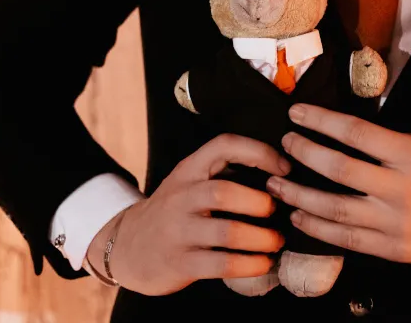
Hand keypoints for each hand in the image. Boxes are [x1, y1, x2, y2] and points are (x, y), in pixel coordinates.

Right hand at [86, 134, 290, 294]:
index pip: (224, 146)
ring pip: (225, 231)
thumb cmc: (174, 210)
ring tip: (277, 240)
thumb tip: (277, 172)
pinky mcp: (180, 262)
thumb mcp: (189, 181)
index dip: (258, 152)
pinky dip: (248, 264)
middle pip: (223, 191)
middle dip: (258, 201)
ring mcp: (179, 230)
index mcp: (189, 169)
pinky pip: (220, 263)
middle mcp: (182, 196)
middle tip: (278, 209)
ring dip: (259, 237)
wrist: (126, 246)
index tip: (284, 167)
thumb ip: (222, 172)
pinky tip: (263, 263)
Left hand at [265, 104, 410, 266]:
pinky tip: (301, 216)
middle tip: (284, 143)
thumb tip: (350, 137)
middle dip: (304, 153)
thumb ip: (391, 144)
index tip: (297, 113)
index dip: (321, 121)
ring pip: (334, 209)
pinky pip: (347, 239)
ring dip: (300, 194)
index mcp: (409, 154)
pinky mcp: (393, 250)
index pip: (354, 132)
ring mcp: (394, 223)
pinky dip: (319, 228)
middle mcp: (398, 188)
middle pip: (338, 168)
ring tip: (278, 182)